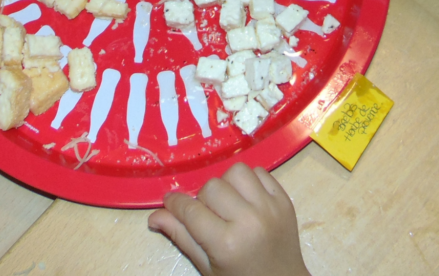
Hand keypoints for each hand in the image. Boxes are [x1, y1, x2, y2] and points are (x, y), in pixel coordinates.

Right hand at [148, 163, 310, 275]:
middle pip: (212, 186)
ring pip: (236, 172)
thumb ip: (182, 238)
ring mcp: (270, 208)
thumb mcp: (207, 267)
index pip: (190, 210)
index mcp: (226, 244)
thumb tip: (154, 216)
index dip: (175, 204)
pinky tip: (247, 200)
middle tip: (208, 215)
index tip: (170, 202)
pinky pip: (260, 172)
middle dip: (203, 199)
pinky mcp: (284, 200)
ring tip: (229, 204)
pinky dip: (249, 181)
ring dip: (227, 184)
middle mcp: (249, 221)